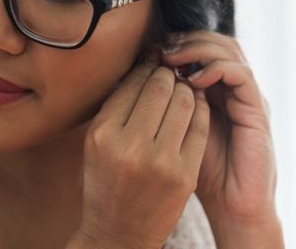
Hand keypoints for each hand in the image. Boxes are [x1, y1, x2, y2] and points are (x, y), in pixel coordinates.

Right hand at [76, 58, 210, 248]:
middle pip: (160, 88)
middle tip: (170, 72)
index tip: (152, 63)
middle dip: (167, 74)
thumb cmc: (105, 182)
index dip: (145, 68)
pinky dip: (199, 108)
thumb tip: (143, 67)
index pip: (132, 84)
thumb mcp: (96, 143)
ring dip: (185, 88)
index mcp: (103, 135)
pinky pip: (199, 126)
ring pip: (184, 101)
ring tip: (182, 86)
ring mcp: (161, 162)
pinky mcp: (185, 175)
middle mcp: (130, 147)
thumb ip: (116, 107)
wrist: (119, 233)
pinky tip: (196, 104)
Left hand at [161, 31, 281, 244]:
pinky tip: (193, 80)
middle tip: (160, 48)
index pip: (200, 46)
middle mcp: (234, 87)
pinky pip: (240, 75)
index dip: (176, 42)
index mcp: (216, 88)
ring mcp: (247, 96)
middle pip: (215, 41)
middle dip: (186, 40)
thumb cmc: (198, 170)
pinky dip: (216, 69)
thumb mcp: (174, 130)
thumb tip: (132, 76)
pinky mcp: (257, 110)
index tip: (149, 48)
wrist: (232, 205)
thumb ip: (163, 105)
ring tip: (172, 59)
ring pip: (229, 50)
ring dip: (198, 49)